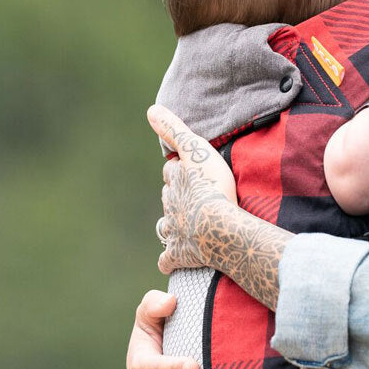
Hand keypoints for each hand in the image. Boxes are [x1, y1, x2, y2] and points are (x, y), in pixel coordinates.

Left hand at [148, 105, 238, 274]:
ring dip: (173, 223)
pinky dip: (169, 258)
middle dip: (177, 194)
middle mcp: (170, 204)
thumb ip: (173, 129)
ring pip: (167, 225)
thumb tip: (150, 109)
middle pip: (170, 196)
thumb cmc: (211, 186)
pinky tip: (172, 259)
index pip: (172, 170)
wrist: (218, 227)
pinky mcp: (179, 253)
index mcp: (175, 180)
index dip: (179, 168)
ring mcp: (173, 230)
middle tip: (192, 194)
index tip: (188, 168)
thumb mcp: (195, 149)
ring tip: (185, 223)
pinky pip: (167, 258)